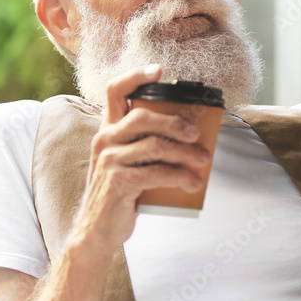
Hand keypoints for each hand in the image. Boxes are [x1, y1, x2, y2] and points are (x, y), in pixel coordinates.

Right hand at [70, 64, 210, 248]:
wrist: (97, 230)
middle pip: (143, 116)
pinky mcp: (118, 182)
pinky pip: (155, 172)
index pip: (115, 91)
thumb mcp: (127, 162)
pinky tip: (192, 182)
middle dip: (175, 121)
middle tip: (195, 134)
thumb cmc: (119, 193)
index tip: (159, 70)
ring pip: (155, 145)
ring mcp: (110, 160)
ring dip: (185, 153)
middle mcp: (105, 140)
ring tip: (203, 161)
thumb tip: (190, 137)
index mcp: (108, 130)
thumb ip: (146, 145)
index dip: (136, 76)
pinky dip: (179, 176)